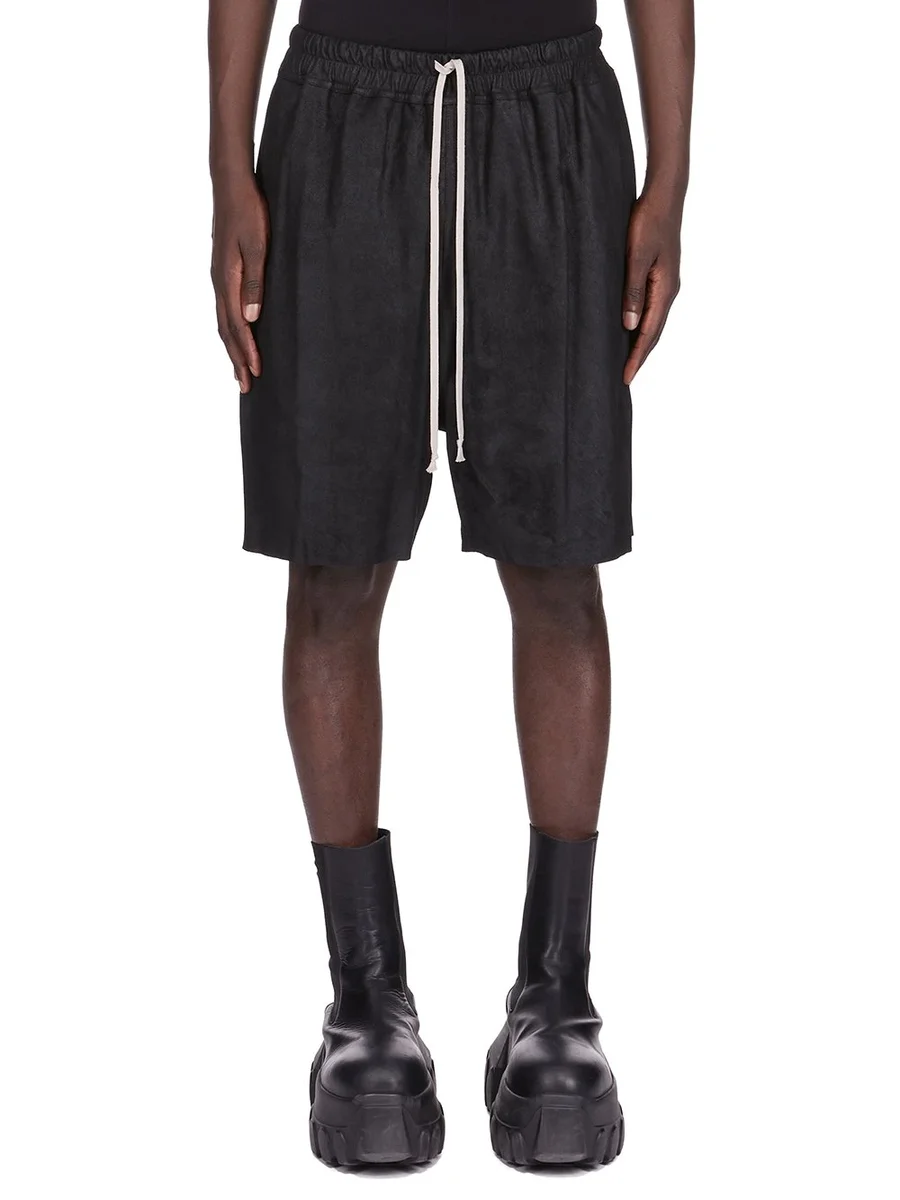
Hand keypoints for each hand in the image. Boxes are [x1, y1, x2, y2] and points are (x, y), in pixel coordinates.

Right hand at [210, 177, 268, 392]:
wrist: (231, 184)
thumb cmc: (249, 212)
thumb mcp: (257, 246)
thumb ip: (255, 282)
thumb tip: (251, 319)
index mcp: (227, 280)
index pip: (236, 326)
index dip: (246, 351)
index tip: (256, 373)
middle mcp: (219, 283)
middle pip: (226, 331)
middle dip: (236, 360)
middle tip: (246, 387)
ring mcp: (219, 278)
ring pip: (223, 322)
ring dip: (232, 349)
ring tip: (240, 371)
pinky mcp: (223, 272)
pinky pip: (224, 310)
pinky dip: (230, 330)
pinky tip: (237, 336)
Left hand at [622, 190, 682, 385]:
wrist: (664, 196)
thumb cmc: (648, 221)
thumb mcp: (635, 256)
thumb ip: (632, 291)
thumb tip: (629, 325)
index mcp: (664, 289)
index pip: (648, 333)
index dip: (637, 357)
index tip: (626, 377)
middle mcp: (669, 290)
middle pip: (654, 333)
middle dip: (640, 357)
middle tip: (625, 378)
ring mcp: (667, 284)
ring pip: (654, 322)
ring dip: (642, 343)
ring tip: (629, 361)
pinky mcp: (661, 276)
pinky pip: (653, 309)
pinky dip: (643, 326)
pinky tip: (633, 330)